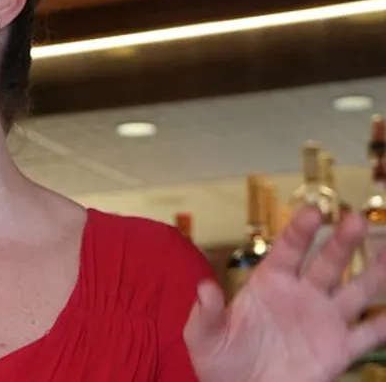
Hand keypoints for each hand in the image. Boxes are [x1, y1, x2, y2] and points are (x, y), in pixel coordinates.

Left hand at [185, 208, 385, 381]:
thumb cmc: (219, 359)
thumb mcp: (204, 335)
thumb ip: (207, 312)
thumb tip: (203, 287)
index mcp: (269, 282)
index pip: (288, 250)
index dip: (300, 230)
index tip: (313, 212)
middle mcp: (301, 294)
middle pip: (326, 263)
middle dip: (342, 242)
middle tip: (354, 219)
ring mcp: (322, 320)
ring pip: (355, 291)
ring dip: (375, 273)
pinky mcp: (338, 350)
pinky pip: (367, 335)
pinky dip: (383, 324)